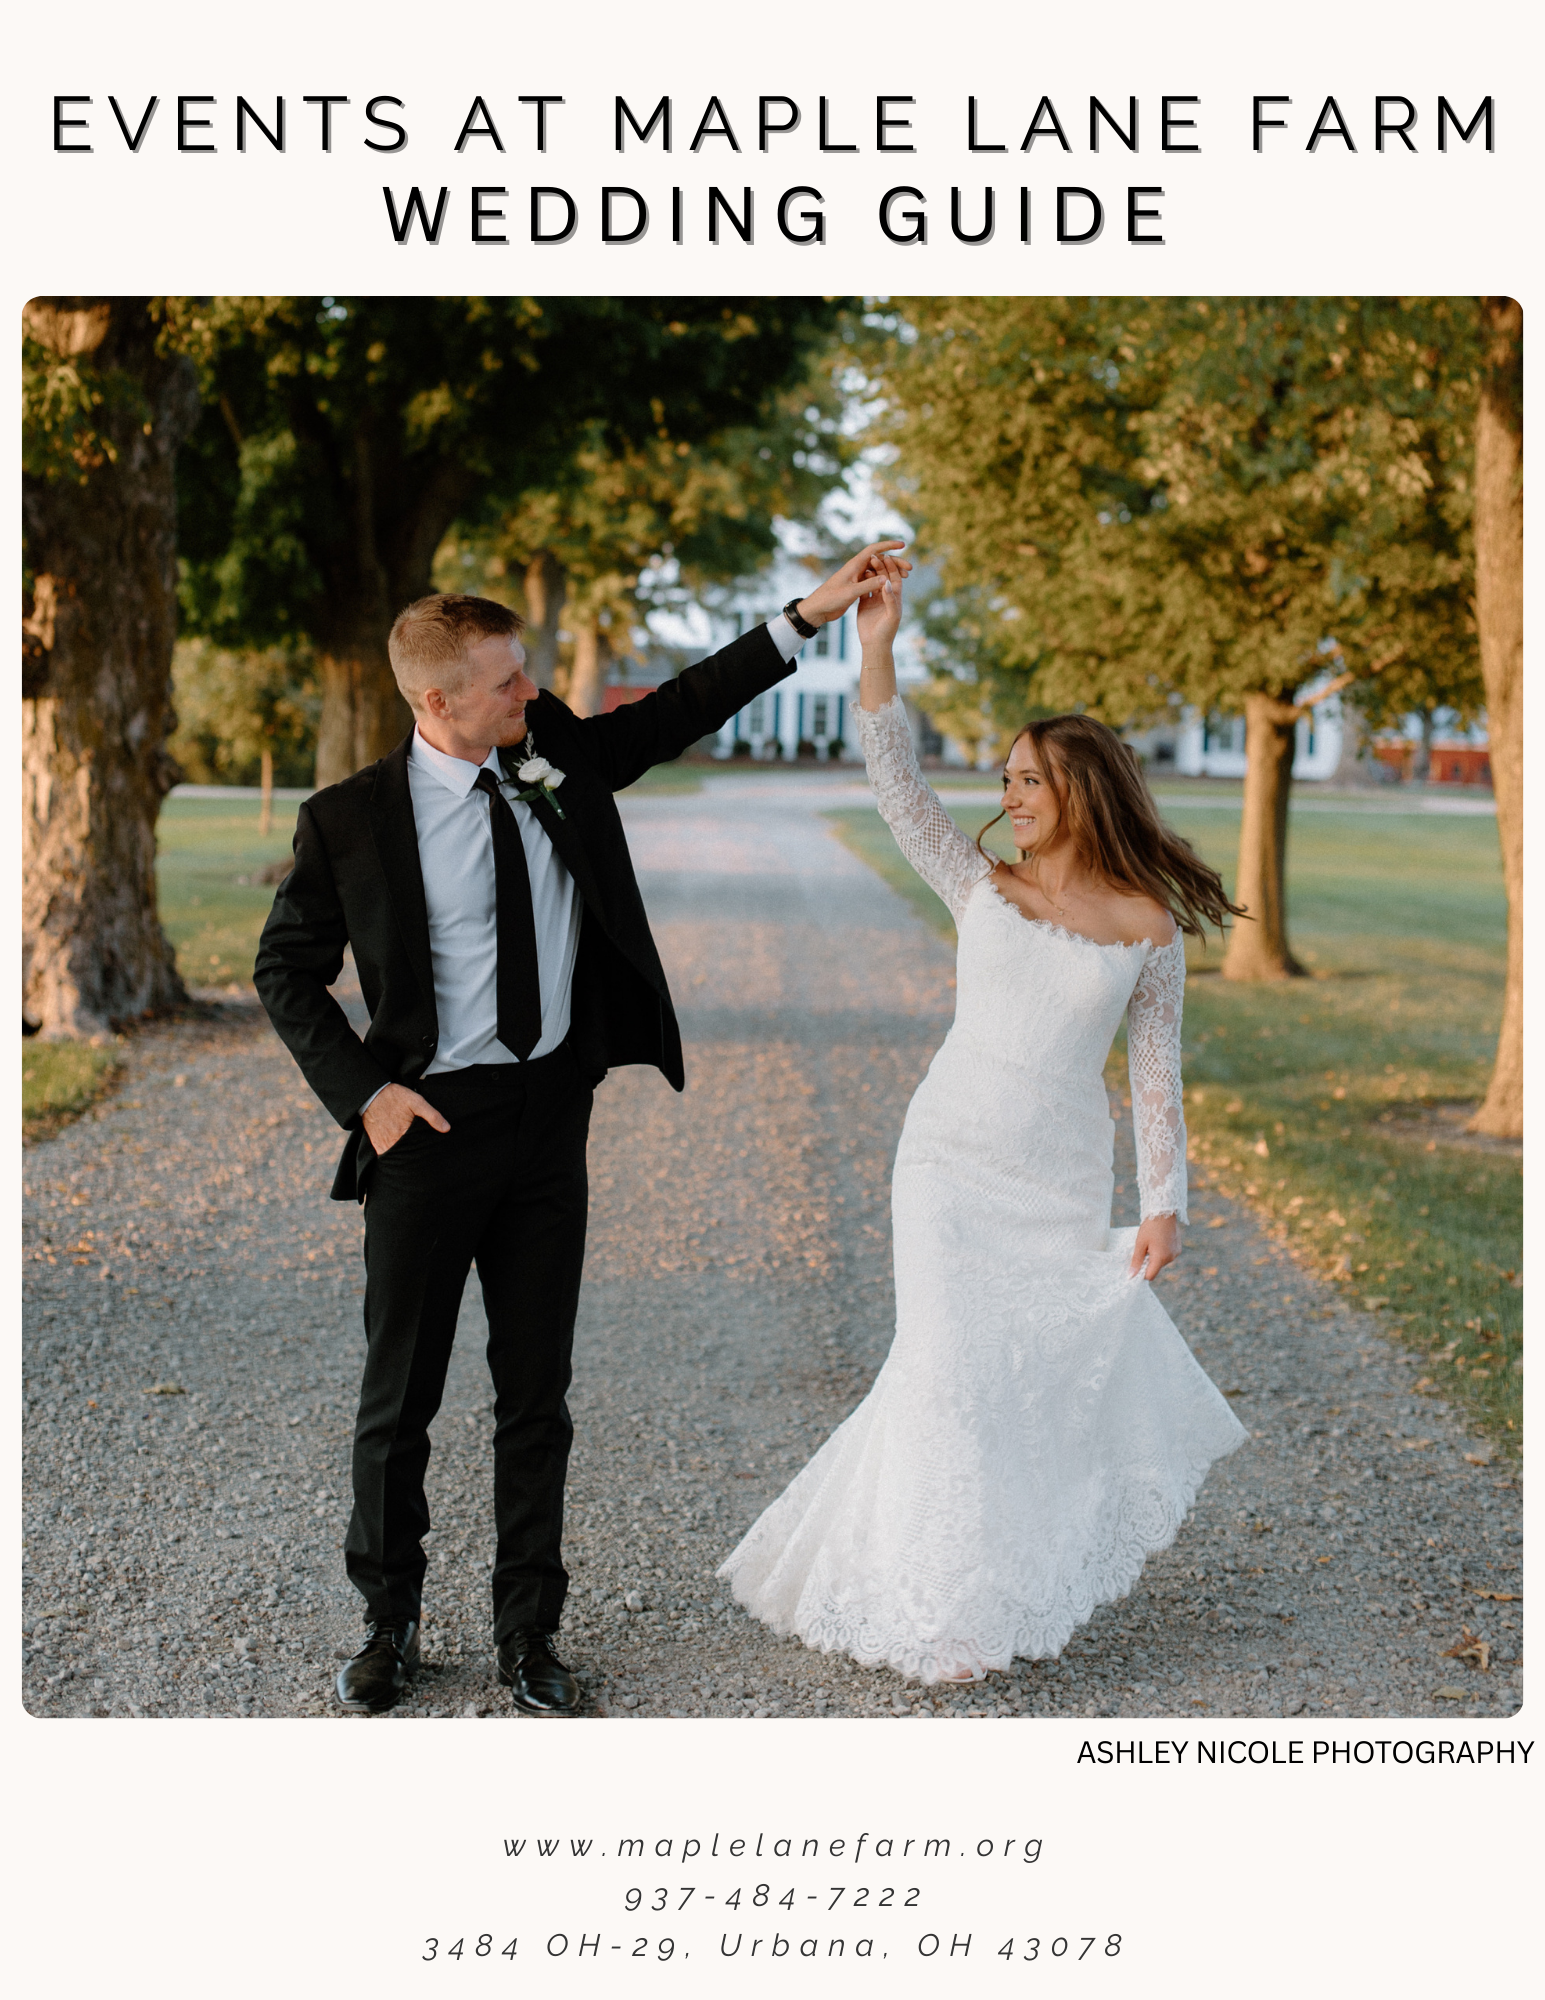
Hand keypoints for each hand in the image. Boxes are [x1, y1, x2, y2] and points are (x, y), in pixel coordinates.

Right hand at [361, 1083, 450, 1155]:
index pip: (419, 1151)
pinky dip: (394, 1155)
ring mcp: (383, 1145)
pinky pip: (386, 1155)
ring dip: (405, 1156)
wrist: (371, 1095)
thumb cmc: (394, 1097)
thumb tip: (446, 1128)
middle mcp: (392, 1142)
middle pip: (408, 1156)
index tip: (431, 1154)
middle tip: (423, 1157)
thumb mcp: (417, 1101)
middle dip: (416, 1156)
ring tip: (413, 1154)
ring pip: (397, 1157)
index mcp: (404, 1133)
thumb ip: (432, 1115)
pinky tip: (401, 1150)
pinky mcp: (376, 1144)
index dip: (425, 1153)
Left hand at [795, 539, 911, 626]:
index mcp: (854, 565)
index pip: (875, 549)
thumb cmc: (830, 599)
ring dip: (891, 573)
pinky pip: (873, 581)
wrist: (817, 609)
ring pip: (878, 571)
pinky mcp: (856, 587)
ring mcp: (856, 577)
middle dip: (895, 562)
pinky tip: (892, 587)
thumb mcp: (850, 592)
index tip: (903, 545)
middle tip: (910, 569)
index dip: (889, 545)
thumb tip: (887, 579)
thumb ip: (868, 585)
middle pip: (880, 561)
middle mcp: (856, 568)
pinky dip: (884, 582)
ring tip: (905, 578)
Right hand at [855, 550, 904, 649]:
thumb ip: (890, 598)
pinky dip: (861, 582)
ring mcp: (875, 599)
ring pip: (872, 581)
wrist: (874, 644)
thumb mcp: (891, 615)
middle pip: (883, 577)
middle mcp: (886, 596)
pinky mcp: (864, 604)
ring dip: (870, 572)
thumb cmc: (886, 631)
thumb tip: (887, 582)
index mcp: (895, 597)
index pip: (894, 578)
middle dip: (880, 566)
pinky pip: (863, 590)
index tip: (886, 557)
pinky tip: (856, 575)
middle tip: (873, 557)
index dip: (891, 567)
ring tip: (865, 564)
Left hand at [1129, 1213, 1180, 1279]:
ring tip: (1152, 1243)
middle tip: (1144, 1249)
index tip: (1137, 1264)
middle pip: (1155, 1269)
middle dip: (1148, 1262)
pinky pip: (1168, 1256)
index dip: (1141, 1273)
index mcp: (1160, 1258)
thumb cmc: (1150, 1227)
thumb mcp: (1140, 1244)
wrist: (1164, 1213)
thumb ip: (1136, 1261)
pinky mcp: (1178, 1249)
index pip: (1150, 1276)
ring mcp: (1175, 1254)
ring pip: (1161, 1262)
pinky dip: (1162, 1252)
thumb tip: (1131, 1276)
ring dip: (1155, 1257)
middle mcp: (1170, 1258)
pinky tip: (1159, 1241)